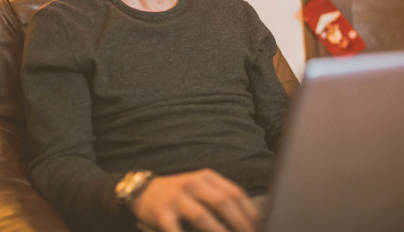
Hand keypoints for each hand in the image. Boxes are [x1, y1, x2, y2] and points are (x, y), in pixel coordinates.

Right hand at [131, 168, 259, 231]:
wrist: (143, 191)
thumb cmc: (180, 194)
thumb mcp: (201, 188)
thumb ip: (221, 199)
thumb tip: (250, 222)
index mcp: (206, 177)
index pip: (235, 193)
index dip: (250, 212)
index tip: (260, 227)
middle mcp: (192, 184)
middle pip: (223, 203)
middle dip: (241, 224)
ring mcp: (176, 198)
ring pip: (202, 217)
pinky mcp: (162, 214)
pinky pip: (176, 231)